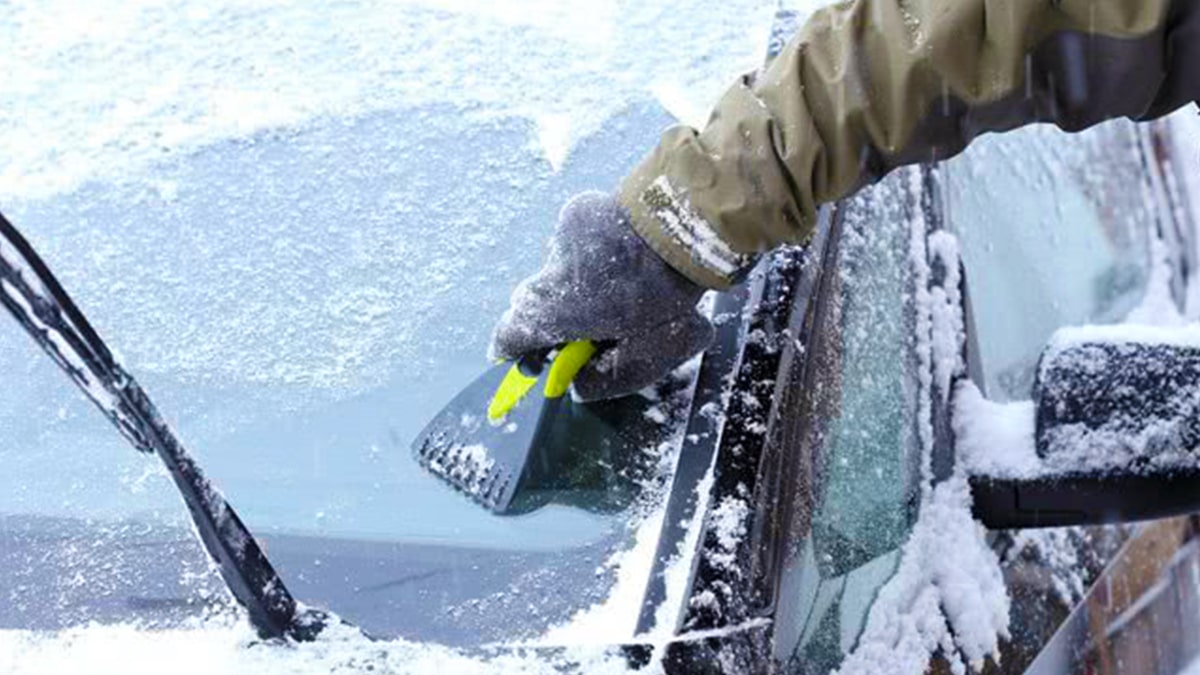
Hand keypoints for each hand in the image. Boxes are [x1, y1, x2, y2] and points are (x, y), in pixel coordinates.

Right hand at [489, 192, 712, 400]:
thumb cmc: (669, 294)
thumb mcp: (647, 357)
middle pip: (530, 300)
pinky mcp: (577, 211)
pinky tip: (623, 255)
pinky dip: (592, 254)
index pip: (512, 333)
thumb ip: (607, 379)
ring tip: (616, 286)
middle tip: (583, 328)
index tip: (528, 360)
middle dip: (551, 318)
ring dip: (577, 283)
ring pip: (557, 270)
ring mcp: (561, 238)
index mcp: (557, 310)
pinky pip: (575, 242)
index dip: (515, 351)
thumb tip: (579, 385)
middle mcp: (549, 272)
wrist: (684, 226)